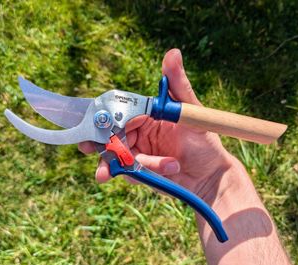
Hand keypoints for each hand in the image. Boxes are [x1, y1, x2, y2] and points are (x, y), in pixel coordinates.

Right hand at [78, 49, 233, 198]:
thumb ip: (178, 85)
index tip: (93, 120)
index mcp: (146, 115)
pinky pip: (127, 171)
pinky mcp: (138, 173)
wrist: (211, 178)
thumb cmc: (205, 142)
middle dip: (96, 141)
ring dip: (112, 162)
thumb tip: (173, 52)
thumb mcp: (191, 112)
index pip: (120, 111)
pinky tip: (161, 170)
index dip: (104, 115)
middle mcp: (137, 133)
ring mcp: (136, 153)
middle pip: (109, 134)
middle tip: (86, 146)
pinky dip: (135, 173)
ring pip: (115, 155)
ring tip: (104, 174)